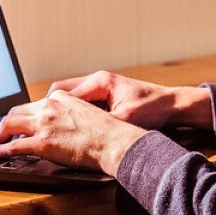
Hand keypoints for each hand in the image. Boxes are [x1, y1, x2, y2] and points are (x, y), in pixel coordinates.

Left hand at [0, 90, 146, 175]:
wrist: (114, 142)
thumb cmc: (108, 132)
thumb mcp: (86, 112)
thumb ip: (69, 113)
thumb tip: (61, 124)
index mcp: (61, 98)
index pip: (35, 104)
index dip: (25, 115)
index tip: (22, 123)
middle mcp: (49, 107)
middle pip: (17, 111)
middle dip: (7, 123)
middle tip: (3, 132)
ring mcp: (44, 124)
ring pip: (9, 124)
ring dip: (0, 134)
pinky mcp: (42, 142)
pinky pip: (14, 146)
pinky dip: (2, 150)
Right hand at [47, 71, 212, 130]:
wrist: (173, 105)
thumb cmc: (153, 108)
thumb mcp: (125, 118)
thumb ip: (102, 123)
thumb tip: (81, 133)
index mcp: (100, 82)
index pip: (63, 93)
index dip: (51, 110)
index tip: (42, 124)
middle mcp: (97, 81)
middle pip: (61, 91)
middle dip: (50, 108)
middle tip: (42, 126)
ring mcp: (101, 88)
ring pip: (70, 97)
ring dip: (62, 111)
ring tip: (54, 128)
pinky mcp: (106, 96)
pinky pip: (82, 102)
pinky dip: (74, 113)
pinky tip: (73, 128)